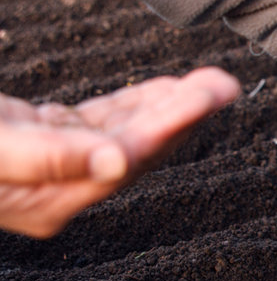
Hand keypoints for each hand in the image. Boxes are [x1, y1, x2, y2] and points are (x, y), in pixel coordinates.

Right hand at [0, 67, 239, 237]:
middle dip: (184, 113)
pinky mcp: (53, 136)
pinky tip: (166, 88)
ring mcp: (62, 163)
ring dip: (169, 105)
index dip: (168, 127)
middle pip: (140, 149)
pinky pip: (108, 121)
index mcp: (52, 200)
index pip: (128, 161)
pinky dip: (137, 103)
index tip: (204, 99)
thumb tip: (115, 162)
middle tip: (225, 84)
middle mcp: (65, 188)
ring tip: (209, 80)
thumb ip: (48, 159)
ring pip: (130, 132)